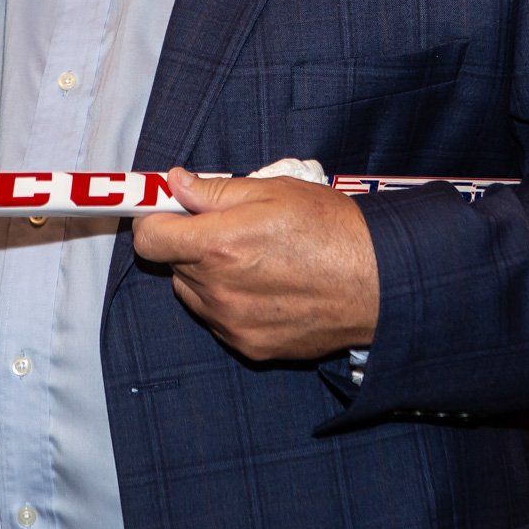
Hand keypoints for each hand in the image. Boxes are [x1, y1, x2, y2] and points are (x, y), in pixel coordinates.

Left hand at [131, 167, 378, 361]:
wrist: (379, 283)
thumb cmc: (331, 229)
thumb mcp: (273, 191)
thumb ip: (214, 191)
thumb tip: (175, 183)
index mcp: (218, 246)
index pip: (149, 239)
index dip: (154, 220)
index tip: (167, 211)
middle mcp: (217, 290)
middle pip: (172, 265)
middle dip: (190, 244)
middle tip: (228, 229)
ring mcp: (232, 323)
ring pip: (194, 294)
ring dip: (208, 275)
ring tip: (254, 259)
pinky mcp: (249, 346)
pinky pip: (220, 319)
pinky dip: (231, 302)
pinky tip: (268, 286)